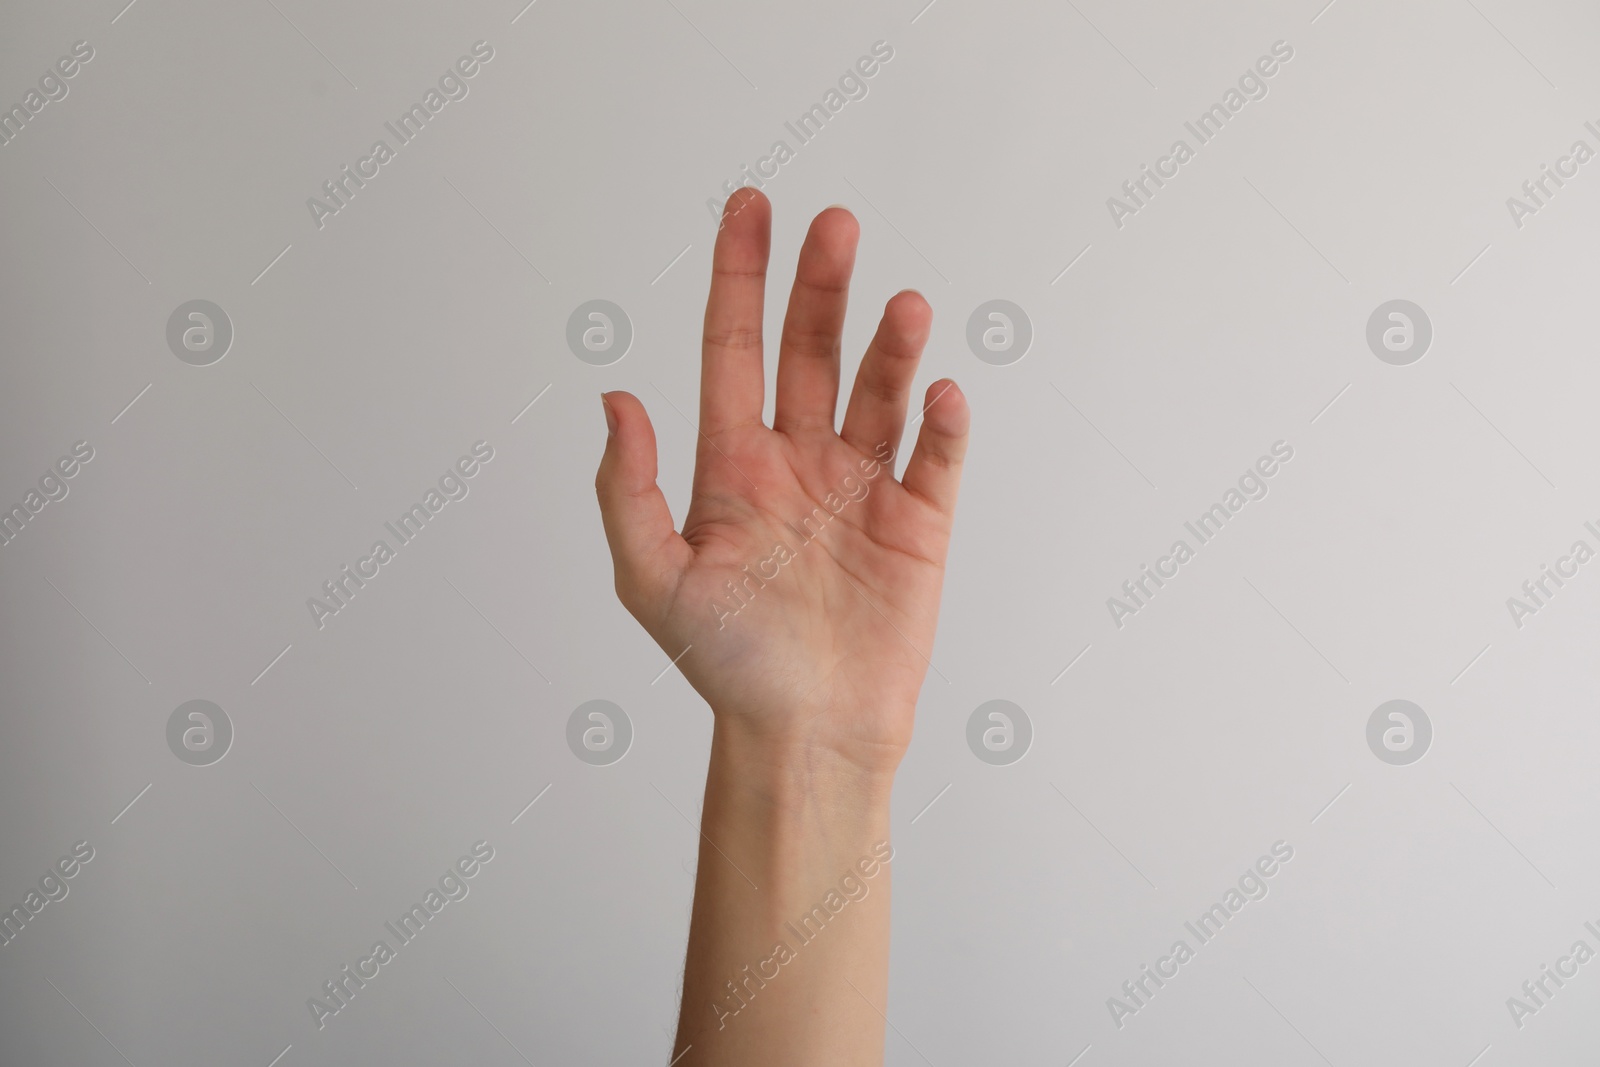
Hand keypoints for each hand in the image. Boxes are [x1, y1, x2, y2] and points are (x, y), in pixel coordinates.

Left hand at [595, 189, 969, 775]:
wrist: (805, 734)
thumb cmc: (728, 664)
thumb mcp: (652, 581)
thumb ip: (630, 489)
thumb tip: (616, 398)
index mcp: (733, 466)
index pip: (734, 349)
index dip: (739, 277)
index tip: (750, 206)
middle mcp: (799, 462)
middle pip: (810, 351)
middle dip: (820, 286)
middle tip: (836, 226)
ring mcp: (862, 489)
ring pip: (878, 392)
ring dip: (890, 346)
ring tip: (905, 308)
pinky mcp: (919, 525)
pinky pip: (937, 460)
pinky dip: (944, 425)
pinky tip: (942, 392)